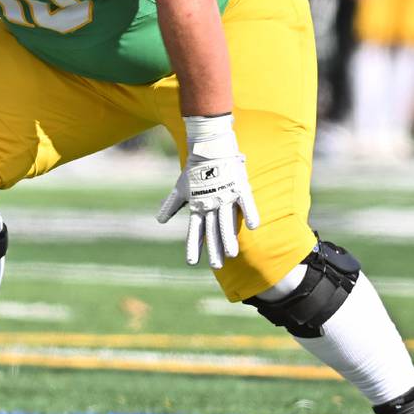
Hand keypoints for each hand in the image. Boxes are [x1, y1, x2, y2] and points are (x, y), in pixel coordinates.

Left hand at [157, 114, 260, 268]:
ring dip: (229, 238)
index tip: (191, 263)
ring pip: (227, 221)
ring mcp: (225, 196)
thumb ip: (171, 205)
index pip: (195, 230)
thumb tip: (160, 221)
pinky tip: (253, 227)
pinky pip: (245, 202)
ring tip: (232, 254)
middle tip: (215, 266)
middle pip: (212, 230)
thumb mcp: (180, 189)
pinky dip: (249, 213)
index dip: (193, 245)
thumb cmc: (194, 170)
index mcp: (197, 205)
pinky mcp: (239, 186)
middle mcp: (210, 203)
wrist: (209, 147)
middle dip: (213, 248)